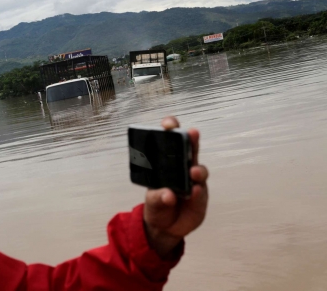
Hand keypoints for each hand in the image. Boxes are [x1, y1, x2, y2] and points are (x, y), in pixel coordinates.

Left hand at [143, 116, 208, 257]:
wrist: (165, 227)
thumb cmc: (157, 205)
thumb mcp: (151, 201)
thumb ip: (157, 198)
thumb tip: (168, 195)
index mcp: (167, 162)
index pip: (169, 140)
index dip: (171, 129)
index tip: (168, 125)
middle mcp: (182, 168)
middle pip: (190, 149)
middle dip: (191, 139)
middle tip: (192, 133)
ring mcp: (194, 181)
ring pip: (199, 169)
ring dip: (197, 169)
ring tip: (193, 173)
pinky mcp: (201, 196)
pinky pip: (201, 191)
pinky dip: (197, 191)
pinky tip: (194, 192)